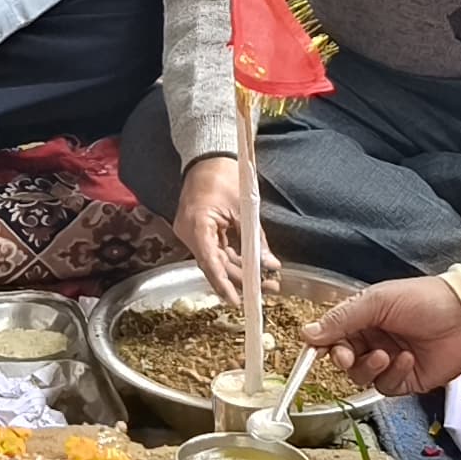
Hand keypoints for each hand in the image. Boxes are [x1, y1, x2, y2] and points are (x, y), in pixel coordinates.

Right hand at [173, 154, 271, 310]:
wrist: (208, 159)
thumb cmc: (223, 176)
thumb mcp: (245, 209)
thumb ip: (256, 240)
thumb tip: (270, 265)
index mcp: (197, 224)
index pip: (210, 261)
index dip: (224, 283)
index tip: (237, 300)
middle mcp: (190, 233)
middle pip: (216, 266)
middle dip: (242, 280)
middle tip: (267, 288)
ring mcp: (193, 234)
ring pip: (218, 261)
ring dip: (241, 271)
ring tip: (267, 281)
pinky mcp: (200, 233)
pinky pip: (217, 252)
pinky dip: (235, 260)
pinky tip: (254, 268)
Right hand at [304, 274, 460, 395]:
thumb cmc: (424, 299)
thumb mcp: (377, 301)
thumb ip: (341, 318)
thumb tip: (307, 334)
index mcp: (363, 318)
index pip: (331, 335)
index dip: (321, 344)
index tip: (315, 350)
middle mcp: (372, 340)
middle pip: (342, 360)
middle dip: (343, 359)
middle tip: (346, 355)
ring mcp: (388, 362)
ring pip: (360, 376)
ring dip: (368, 367)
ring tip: (386, 354)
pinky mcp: (405, 380)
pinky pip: (385, 386)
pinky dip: (392, 374)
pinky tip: (407, 359)